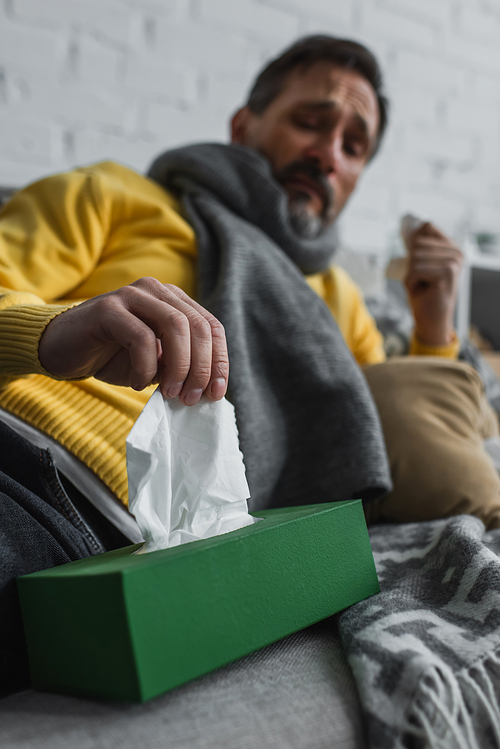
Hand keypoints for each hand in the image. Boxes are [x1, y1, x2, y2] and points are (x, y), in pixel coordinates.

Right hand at [38, 278, 227, 405]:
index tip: (216, 394)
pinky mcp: (108, 308)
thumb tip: (210, 387)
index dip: (219, 361)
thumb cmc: (112, 357)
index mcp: (174, 301)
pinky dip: (146, 366)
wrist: (62, 350)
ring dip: (179, 366)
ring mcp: (132, 295)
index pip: (211, 326)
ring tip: (169, 392)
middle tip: (190, 398)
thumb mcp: (155, 365)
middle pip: (197, 326)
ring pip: (175, 326)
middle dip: (201, 368)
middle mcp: (156, 291)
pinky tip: (138, 382)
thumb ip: (181, 367)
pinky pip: (142, 337)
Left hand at [404, 222, 462, 345]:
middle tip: (420, 280)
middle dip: (410, 264)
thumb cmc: (423, 292)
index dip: (414, 242)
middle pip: (417, 244)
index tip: (415, 260)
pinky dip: (410, 282)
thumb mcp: (418, 263)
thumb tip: (413, 226)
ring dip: (410, 275)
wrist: (430, 319)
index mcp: (452, 247)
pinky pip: (415, 270)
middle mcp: (456, 253)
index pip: (427, 226)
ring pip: (415, 257)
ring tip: (421, 285)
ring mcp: (454, 262)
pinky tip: (421, 290)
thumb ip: (418, 245)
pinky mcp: (447, 273)